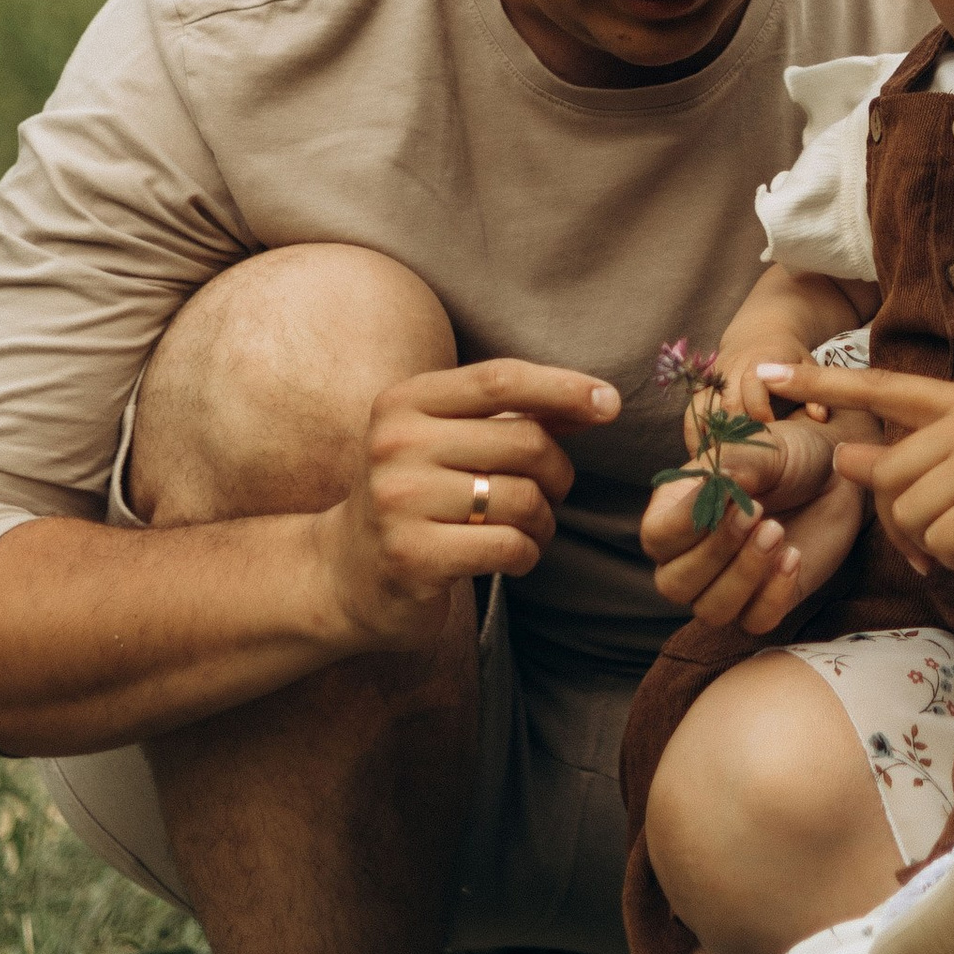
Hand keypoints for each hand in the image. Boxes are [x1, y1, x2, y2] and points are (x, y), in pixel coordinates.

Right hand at [312, 359, 617, 646]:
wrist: (344, 573)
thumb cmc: (416, 498)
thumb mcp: (448, 441)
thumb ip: (513, 417)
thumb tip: (596, 400)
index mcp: (404, 402)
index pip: (500, 380)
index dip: (563, 387)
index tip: (609, 403)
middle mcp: (395, 444)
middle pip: (523, 441)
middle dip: (558, 472)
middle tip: (553, 493)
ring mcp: (398, 501)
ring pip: (522, 499)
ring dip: (544, 522)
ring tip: (529, 531)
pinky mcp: (411, 556)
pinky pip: (508, 547)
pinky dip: (526, 554)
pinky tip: (512, 557)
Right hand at [641, 430, 873, 636]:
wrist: (836, 478)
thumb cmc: (788, 456)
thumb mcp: (763, 448)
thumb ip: (736, 464)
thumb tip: (718, 484)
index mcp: (676, 512)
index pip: (657, 537)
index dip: (687, 523)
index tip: (731, 494)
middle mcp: (692, 556)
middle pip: (674, 584)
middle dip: (716, 552)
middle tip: (757, 515)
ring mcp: (727, 583)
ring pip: (711, 610)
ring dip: (744, 575)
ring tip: (778, 532)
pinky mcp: (764, 601)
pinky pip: (755, 622)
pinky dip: (774, 595)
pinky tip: (794, 557)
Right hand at [694, 345, 841, 512]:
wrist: (759, 332)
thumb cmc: (789, 355)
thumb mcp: (808, 364)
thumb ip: (814, 390)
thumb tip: (820, 417)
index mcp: (761, 359)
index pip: (754, 385)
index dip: (761, 411)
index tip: (771, 435)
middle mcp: (733, 367)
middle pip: (728, 402)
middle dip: (736, 431)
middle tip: (745, 458)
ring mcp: (715, 377)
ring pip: (705, 408)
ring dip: (712, 436)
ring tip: (720, 464)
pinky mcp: (703, 386)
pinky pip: (693, 411)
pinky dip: (695, 433)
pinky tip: (702, 456)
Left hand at [791, 361, 953, 609]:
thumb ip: (917, 460)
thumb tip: (848, 457)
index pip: (884, 387)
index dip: (821, 383)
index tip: (763, 373)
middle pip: (885, 473)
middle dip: (904, 520)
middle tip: (951, 535)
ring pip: (906, 513)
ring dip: (936, 542)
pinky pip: (938, 543)